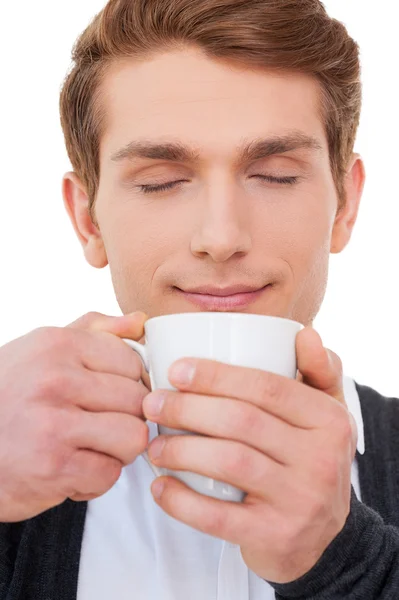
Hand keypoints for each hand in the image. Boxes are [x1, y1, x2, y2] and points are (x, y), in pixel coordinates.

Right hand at [0, 311, 149, 521]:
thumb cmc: (8, 397)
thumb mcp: (42, 350)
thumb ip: (95, 330)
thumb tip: (140, 322)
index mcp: (57, 344)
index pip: (132, 361)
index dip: (130, 382)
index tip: (112, 394)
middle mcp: (55, 380)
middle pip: (137, 400)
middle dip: (126, 417)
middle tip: (98, 423)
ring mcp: (53, 425)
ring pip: (134, 437)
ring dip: (117, 450)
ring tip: (89, 446)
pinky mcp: (53, 468)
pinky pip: (110, 473)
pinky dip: (94, 479)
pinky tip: (71, 469)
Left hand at [142, 327, 356, 583]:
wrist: (325, 537)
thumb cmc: (309, 459)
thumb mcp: (326, 413)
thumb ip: (318, 370)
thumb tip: (304, 333)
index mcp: (329, 419)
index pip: (267, 387)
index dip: (216, 376)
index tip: (175, 371)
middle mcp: (321, 459)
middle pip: (241, 421)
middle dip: (187, 408)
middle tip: (153, 405)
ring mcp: (300, 500)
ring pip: (228, 462)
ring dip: (180, 450)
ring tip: (153, 446)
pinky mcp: (276, 536)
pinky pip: (219, 517)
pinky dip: (181, 501)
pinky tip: (160, 487)